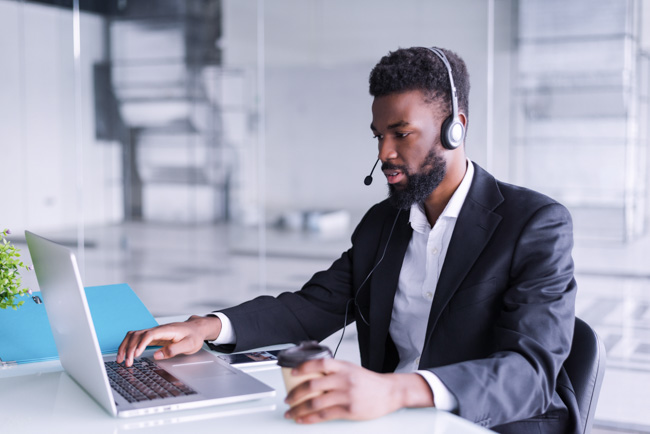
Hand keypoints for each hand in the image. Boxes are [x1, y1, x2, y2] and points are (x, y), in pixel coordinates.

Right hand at [116, 315, 221, 366]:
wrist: (197, 328)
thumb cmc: (194, 336)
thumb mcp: (189, 345)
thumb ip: (174, 350)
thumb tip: (157, 355)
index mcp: (167, 330)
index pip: (149, 334)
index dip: (141, 344)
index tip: (137, 355)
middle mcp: (158, 329)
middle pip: (138, 334)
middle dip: (129, 348)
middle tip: (127, 363)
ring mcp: (154, 332)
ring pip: (134, 335)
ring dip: (125, 346)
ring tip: (121, 360)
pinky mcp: (153, 336)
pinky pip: (136, 338)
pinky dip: (128, 345)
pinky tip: (126, 354)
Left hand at [284, 358, 433, 423]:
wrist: (389, 392)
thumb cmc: (369, 382)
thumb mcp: (351, 369)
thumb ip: (333, 371)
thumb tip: (310, 376)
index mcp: (343, 367)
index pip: (319, 364)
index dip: (303, 367)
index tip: (292, 374)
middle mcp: (344, 379)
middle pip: (313, 386)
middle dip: (295, 394)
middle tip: (287, 399)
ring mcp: (346, 395)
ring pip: (316, 403)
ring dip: (299, 409)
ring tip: (291, 412)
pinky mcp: (349, 410)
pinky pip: (325, 415)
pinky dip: (310, 418)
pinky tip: (303, 419)